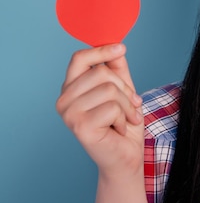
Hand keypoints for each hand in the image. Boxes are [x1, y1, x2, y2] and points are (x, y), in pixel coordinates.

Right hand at [56, 44, 143, 179]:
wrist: (125, 157)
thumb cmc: (123, 124)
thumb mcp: (123, 91)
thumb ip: (117, 69)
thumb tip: (117, 45)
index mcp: (71, 88)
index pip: (79, 58)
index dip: (101, 51)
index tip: (121, 48)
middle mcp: (64, 99)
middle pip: (101, 73)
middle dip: (125, 89)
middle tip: (132, 105)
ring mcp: (69, 114)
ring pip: (109, 90)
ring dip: (127, 106)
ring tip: (126, 119)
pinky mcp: (79, 126)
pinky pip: (112, 108)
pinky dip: (124, 118)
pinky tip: (119, 129)